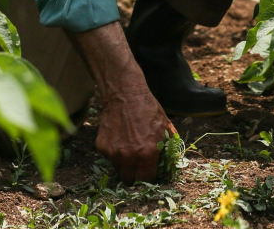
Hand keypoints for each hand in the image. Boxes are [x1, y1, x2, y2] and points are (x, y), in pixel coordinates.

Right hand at [68, 21, 176, 181]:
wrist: (124, 94)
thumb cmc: (147, 108)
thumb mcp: (164, 125)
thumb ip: (169, 144)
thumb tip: (172, 158)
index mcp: (147, 154)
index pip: (147, 180)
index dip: (148, 177)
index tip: (148, 171)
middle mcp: (129, 157)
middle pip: (129, 180)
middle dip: (134, 174)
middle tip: (136, 164)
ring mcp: (113, 153)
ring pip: (118, 168)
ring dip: (123, 163)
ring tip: (127, 146)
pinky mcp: (102, 147)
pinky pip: (108, 157)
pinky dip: (113, 152)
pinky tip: (118, 137)